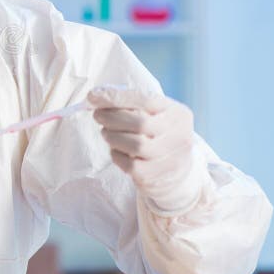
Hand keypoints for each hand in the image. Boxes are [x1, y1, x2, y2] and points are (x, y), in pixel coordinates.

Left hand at [88, 85, 206, 214]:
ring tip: (106, 133)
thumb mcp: (152, 114)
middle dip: (112, 118)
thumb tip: (95, 96)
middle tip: (98, 116)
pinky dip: (117, 156)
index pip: (146, 100)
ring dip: (113, 137)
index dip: (117, 97)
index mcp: (178, 113)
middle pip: (141, 123)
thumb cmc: (156, 134)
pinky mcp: (158, 176)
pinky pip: (131, 166)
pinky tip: (116, 150)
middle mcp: (180, 135)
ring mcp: (172, 158)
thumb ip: (129, 103)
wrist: (175, 170)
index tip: (93, 96)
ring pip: (136, 145)